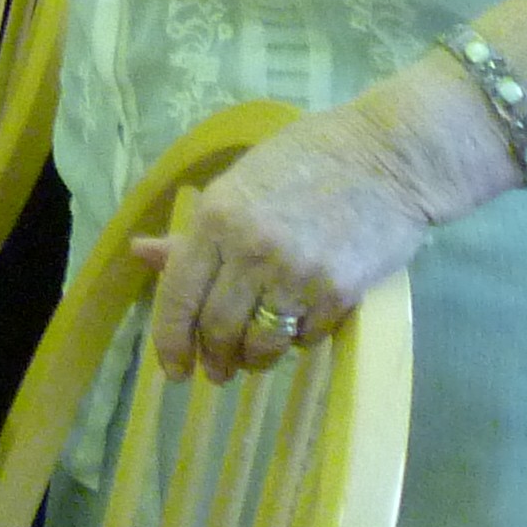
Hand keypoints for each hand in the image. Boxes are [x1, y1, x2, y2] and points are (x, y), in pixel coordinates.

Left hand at [129, 96, 435, 382]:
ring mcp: (296, 273)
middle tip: (216, 371)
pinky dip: (296, 341)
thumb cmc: (304, 160)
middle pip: (218, 328)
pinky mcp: (339, 292)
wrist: (385, 155)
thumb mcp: (238, 186)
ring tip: (252, 360)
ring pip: (261, 343)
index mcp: (215, 218)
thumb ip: (193, 233)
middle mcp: (250, 249)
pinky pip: (305, 337)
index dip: (170, 340)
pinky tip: (296, 328)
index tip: (172, 370)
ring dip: (253, 360)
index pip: (179, 294)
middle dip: (213, 359)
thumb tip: (140, 254)